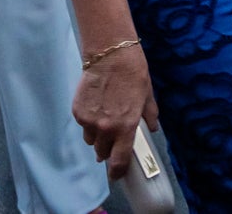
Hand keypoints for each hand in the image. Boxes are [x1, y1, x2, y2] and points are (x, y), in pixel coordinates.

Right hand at [73, 43, 157, 179]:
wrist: (111, 56)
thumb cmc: (133, 74)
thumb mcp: (147, 95)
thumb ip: (150, 115)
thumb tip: (153, 128)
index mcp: (126, 126)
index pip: (119, 159)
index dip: (117, 170)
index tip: (117, 174)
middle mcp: (106, 128)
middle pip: (102, 151)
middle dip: (108, 148)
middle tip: (113, 138)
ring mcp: (89, 121)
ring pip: (91, 139)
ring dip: (97, 135)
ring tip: (104, 119)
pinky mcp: (78, 112)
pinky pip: (83, 125)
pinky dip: (88, 121)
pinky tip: (96, 107)